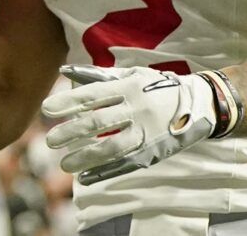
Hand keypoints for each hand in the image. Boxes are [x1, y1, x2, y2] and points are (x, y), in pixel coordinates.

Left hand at [43, 64, 217, 184]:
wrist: (199, 104)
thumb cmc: (156, 86)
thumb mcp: (130, 75)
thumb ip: (96, 76)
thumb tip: (64, 70)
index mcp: (127, 88)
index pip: (92, 96)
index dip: (68, 102)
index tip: (47, 109)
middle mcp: (136, 110)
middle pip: (98, 122)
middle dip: (71, 132)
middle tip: (50, 140)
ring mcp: (146, 133)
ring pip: (111, 147)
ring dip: (86, 156)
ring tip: (64, 164)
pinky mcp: (153, 152)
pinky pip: (125, 163)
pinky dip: (105, 171)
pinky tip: (86, 177)